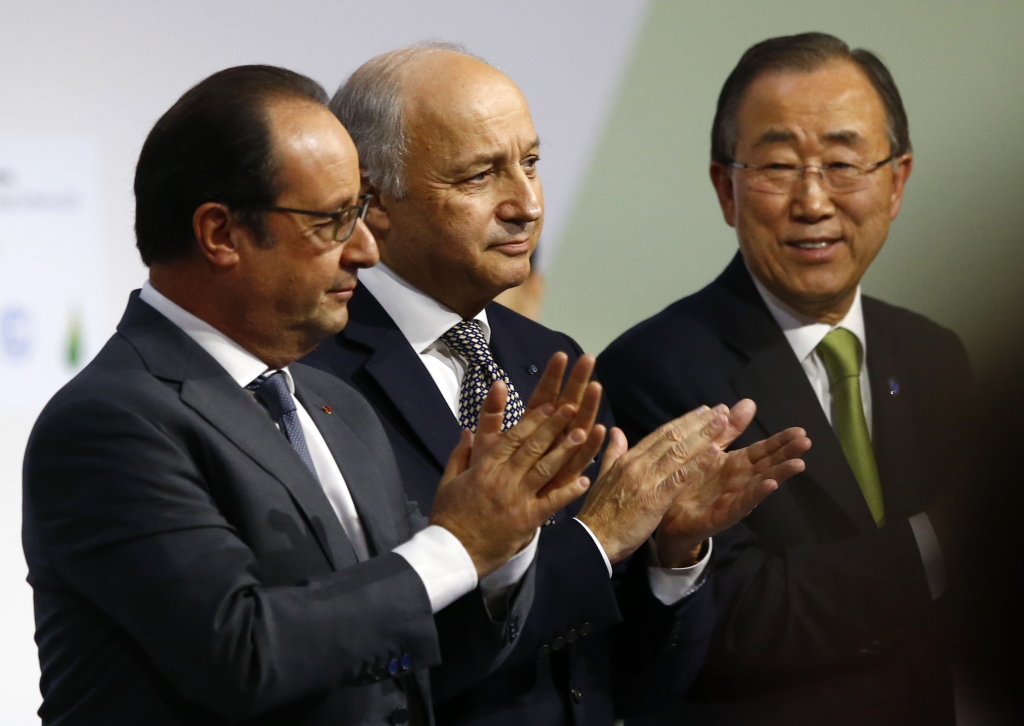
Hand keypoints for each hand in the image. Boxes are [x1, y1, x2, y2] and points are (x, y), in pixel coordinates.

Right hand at [430, 380, 605, 576]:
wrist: (453, 552)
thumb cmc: (449, 517)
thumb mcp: (449, 481)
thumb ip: (460, 455)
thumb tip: (467, 432)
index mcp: (484, 467)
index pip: (513, 437)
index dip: (533, 420)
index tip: (548, 406)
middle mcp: (503, 478)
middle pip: (532, 447)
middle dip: (553, 426)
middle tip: (571, 408)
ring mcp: (517, 499)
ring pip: (545, 469)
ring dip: (565, 451)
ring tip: (583, 434)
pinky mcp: (527, 520)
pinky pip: (552, 503)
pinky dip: (568, 491)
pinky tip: (584, 480)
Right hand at [576, 405, 728, 564]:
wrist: (591, 540)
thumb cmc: (598, 513)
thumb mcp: (603, 477)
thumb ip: (613, 453)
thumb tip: (614, 430)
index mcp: (628, 459)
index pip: (660, 434)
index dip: (683, 421)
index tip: (702, 411)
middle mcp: (638, 464)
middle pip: (673, 437)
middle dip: (698, 422)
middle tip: (720, 410)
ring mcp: (646, 480)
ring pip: (679, 452)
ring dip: (704, 436)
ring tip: (723, 422)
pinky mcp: (654, 499)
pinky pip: (680, 477)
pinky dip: (697, 463)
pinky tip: (714, 451)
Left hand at [655, 400, 810, 566]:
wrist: (668, 513)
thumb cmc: (692, 481)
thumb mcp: (711, 450)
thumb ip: (729, 429)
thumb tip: (748, 402)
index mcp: (737, 464)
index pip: (764, 449)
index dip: (781, 440)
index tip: (800, 430)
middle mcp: (741, 480)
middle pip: (768, 464)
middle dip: (787, 453)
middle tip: (806, 442)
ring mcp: (734, 498)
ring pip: (761, 484)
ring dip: (780, 474)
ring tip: (798, 464)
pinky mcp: (723, 514)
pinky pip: (741, 503)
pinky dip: (756, 494)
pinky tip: (769, 485)